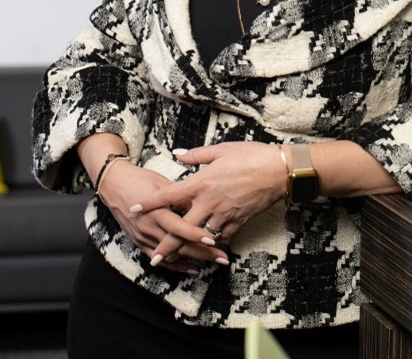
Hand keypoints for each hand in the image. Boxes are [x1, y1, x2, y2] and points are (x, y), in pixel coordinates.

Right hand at [98, 160, 228, 273]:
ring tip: (215, 263)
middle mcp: (149, 228)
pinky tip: (194, 268)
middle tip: (223, 257)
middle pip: (179, 246)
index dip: (195, 234)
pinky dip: (178, 266)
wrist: (114, 186)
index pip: (178, 227)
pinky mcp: (140, 244)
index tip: (213, 240)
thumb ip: (180, 197)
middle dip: (203, 253)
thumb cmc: (140, 180)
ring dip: (194, 260)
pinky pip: (161, 260)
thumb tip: (200, 206)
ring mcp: (144, 238)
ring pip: (172, 256)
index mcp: (155, 211)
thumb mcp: (162, 183)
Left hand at [129, 142, 286, 264]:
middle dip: (166, 245)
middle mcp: (209, 202)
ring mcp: (224, 215)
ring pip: (200, 238)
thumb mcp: (220, 150)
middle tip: (153, 258)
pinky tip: (204, 250)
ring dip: (186, 250)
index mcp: (201, 182)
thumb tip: (177, 154)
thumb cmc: (249, 156)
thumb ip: (195, 155)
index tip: (133, 209)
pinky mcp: (238, 223)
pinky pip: (220, 238)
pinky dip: (211, 245)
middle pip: (182, 229)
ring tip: (174, 260)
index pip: (169, 195)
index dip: (149, 203)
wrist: (278, 171)